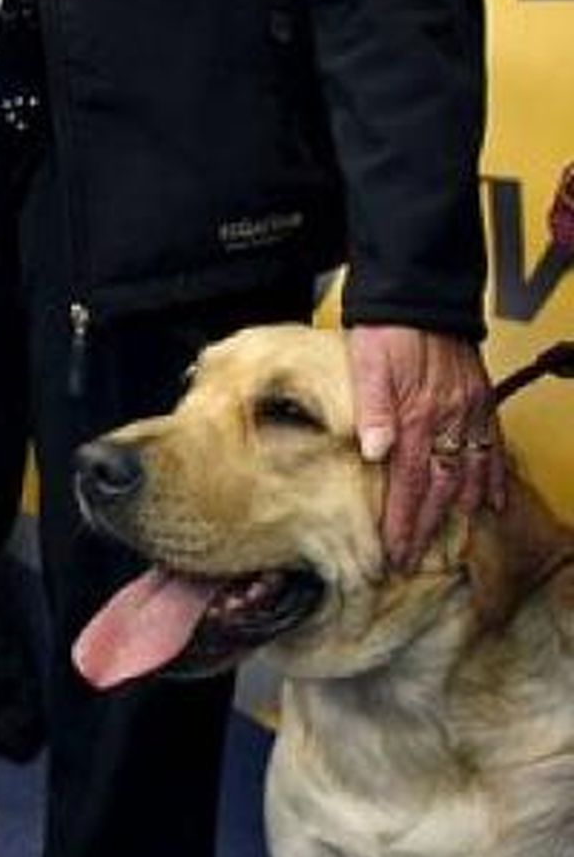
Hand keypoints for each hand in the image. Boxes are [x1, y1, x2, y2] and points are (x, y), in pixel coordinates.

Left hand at [349, 325, 505, 570]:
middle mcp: (447, 419)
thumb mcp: (366, 363)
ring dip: (457, 510)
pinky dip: (491, 477)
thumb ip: (372, 408)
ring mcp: (468, 411)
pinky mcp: (479, 400)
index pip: (409, 482)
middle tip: (410, 561)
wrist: (420, 295)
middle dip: (424, 527)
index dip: (402, 521)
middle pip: (438, 486)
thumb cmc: (385, 329)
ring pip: (468, 472)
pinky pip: (490, 447)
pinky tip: (490, 501)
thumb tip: (374, 452)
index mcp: (416, 414)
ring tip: (448, 539)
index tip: (395, 552)